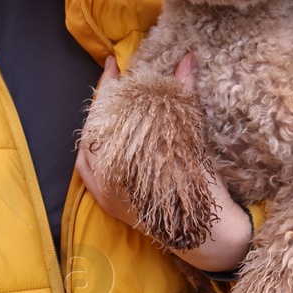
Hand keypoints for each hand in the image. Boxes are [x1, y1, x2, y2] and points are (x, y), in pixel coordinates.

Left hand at [76, 52, 253, 271]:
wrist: (206, 233)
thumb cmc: (201, 186)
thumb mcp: (191, 138)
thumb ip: (184, 96)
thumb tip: (187, 58)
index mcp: (124, 157)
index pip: (106, 111)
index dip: (109, 84)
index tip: (113, 63)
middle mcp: (107, 176)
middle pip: (94, 128)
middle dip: (103, 101)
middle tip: (113, 78)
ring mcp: (104, 192)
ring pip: (87, 149)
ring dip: (96, 125)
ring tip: (108, 105)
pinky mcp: (108, 204)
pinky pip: (88, 172)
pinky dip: (90, 151)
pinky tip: (100, 138)